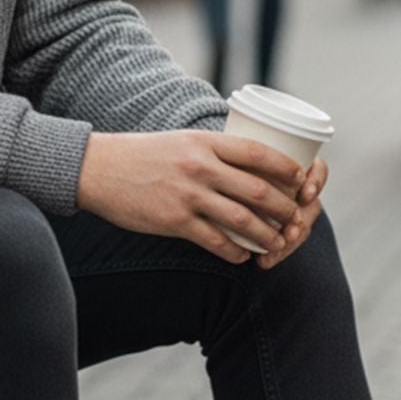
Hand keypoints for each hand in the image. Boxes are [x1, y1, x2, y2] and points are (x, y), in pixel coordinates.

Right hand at [76, 130, 327, 267]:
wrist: (99, 169)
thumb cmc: (142, 155)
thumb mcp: (181, 141)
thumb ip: (211, 151)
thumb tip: (246, 166)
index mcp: (204, 142)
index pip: (258, 152)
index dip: (285, 168)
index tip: (301, 180)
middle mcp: (200, 167)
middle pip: (257, 189)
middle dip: (283, 208)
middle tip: (295, 220)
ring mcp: (187, 195)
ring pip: (241, 219)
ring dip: (265, 235)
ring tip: (276, 244)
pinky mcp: (173, 221)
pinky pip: (214, 240)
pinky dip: (233, 252)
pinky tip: (242, 258)